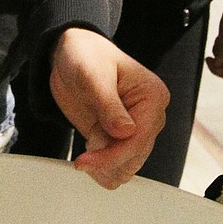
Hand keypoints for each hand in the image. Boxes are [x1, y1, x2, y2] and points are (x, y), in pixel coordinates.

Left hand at [50, 26, 168, 188]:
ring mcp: (136, 129)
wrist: (69, 56)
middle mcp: (150, 116)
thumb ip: (108, 104)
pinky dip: (101, 168)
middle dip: (107, 161)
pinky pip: (117, 166)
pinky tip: (88, 155)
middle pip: (135, 157)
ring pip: (127, 167)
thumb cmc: (85, 56)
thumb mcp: (92, 75)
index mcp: (153, 96)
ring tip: (86, 150)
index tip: (85, 161)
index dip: (113, 155)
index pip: (139, 138)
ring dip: (104, 166)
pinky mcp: (119, 139)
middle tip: (83, 156)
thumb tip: (126, 132)